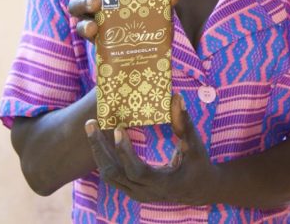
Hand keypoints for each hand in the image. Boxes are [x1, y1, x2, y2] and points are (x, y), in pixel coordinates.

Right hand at [67, 0, 180, 40]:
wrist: (136, 43)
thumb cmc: (141, 16)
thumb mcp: (153, 6)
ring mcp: (86, 15)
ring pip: (74, 6)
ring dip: (83, 3)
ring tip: (95, 4)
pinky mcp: (88, 33)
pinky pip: (80, 29)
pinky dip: (85, 27)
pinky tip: (93, 28)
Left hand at [85, 94, 217, 204]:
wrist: (199, 188)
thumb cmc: (198, 164)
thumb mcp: (194, 144)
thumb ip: (184, 122)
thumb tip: (177, 97)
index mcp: (162, 183)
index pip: (136, 170)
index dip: (125, 151)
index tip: (118, 128)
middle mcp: (145, 192)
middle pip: (114, 174)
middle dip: (99, 148)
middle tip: (91, 123)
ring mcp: (136, 193)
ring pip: (109, 176)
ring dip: (98, 152)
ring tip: (92, 128)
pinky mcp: (131, 189)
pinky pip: (112, 175)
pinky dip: (104, 157)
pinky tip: (100, 139)